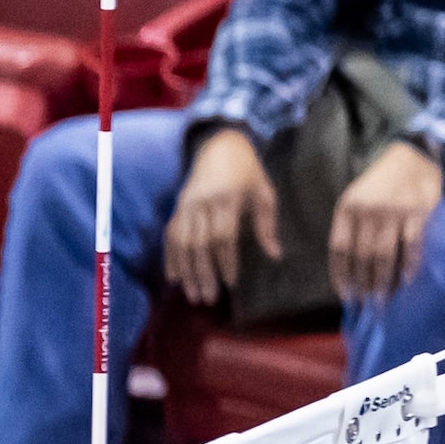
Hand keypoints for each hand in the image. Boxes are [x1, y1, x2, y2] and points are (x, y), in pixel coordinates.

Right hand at [162, 125, 277, 306]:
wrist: (219, 145)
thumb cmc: (247, 171)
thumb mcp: (264, 193)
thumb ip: (267, 225)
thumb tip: (275, 256)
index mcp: (228, 198)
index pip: (223, 236)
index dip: (226, 261)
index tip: (231, 282)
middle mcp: (203, 203)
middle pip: (200, 245)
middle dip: (204, 273)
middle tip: (209, 298)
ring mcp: (187, 205)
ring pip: (182, 244)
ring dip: (186, 272)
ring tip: (192, 294)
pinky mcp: (177, 207)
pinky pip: (170, 236)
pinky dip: (170, 258)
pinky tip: (174, 278)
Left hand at [328, 140, 443, 303]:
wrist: (411, 156)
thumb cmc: (379, 186)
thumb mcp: (356, 200)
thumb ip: (350, 229)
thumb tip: (348, 272)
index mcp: (347, 208)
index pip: (339, 250)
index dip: (341, 276)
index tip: (346, 296)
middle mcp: (368, 210)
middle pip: (362, 257)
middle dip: (363, 284)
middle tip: (367, 304)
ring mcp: (394, 211)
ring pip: (385, 255)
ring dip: (383, 282)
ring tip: (382, 300)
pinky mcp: (418, 212)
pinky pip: (412, 246)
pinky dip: (409, 266)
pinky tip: (406, 281)